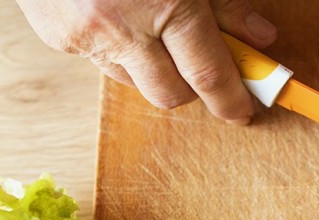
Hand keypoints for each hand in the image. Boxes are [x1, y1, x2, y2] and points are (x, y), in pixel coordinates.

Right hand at [15, 0, 277, 123]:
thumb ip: (225, 3)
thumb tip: (259, 38)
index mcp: (165, 4)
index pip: (207, 74)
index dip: (230, 99)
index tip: (244, 110)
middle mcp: (123, 28)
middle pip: (169, 94)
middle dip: (190, 87)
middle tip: (200, 63)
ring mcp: (86, 37)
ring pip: (132, 81)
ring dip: (151, 67)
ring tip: (152, 26)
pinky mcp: (59, 38)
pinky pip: (100, 60)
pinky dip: (116, 47)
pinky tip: (114, 12)